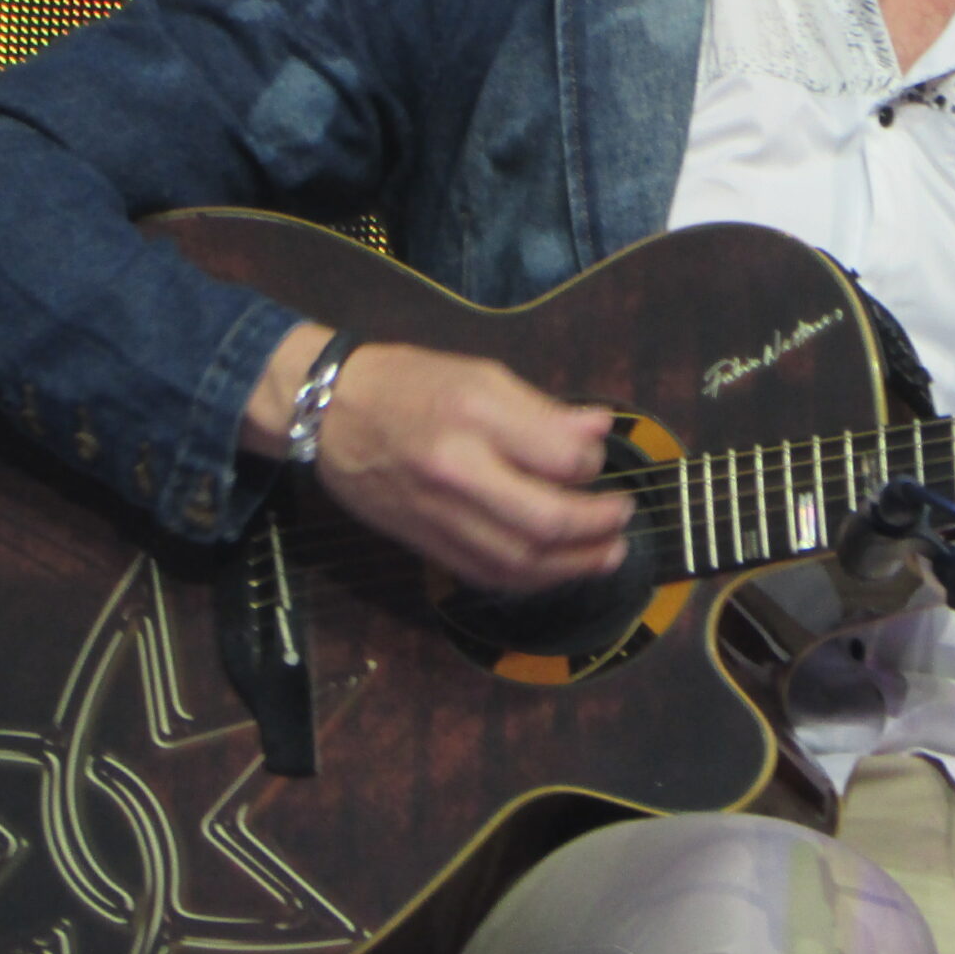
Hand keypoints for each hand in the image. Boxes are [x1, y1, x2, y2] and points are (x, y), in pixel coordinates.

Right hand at [246, 327, 629, 590]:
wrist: (330, 413)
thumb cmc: (410, 384)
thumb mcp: (480, 374)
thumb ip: (542, 409)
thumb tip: (599, 430)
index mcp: (473, 418)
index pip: (558, 458)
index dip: (593, 463)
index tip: (599, 458)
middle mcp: (456, 473)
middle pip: (542, 523)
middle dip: (595, 527)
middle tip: (623, 517)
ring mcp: (438, 516)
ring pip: (518, 562)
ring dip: (573, 566)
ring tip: (607, 555)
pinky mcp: (425, 545)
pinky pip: (487, 576)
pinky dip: (530, 579)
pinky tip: (556, 569)